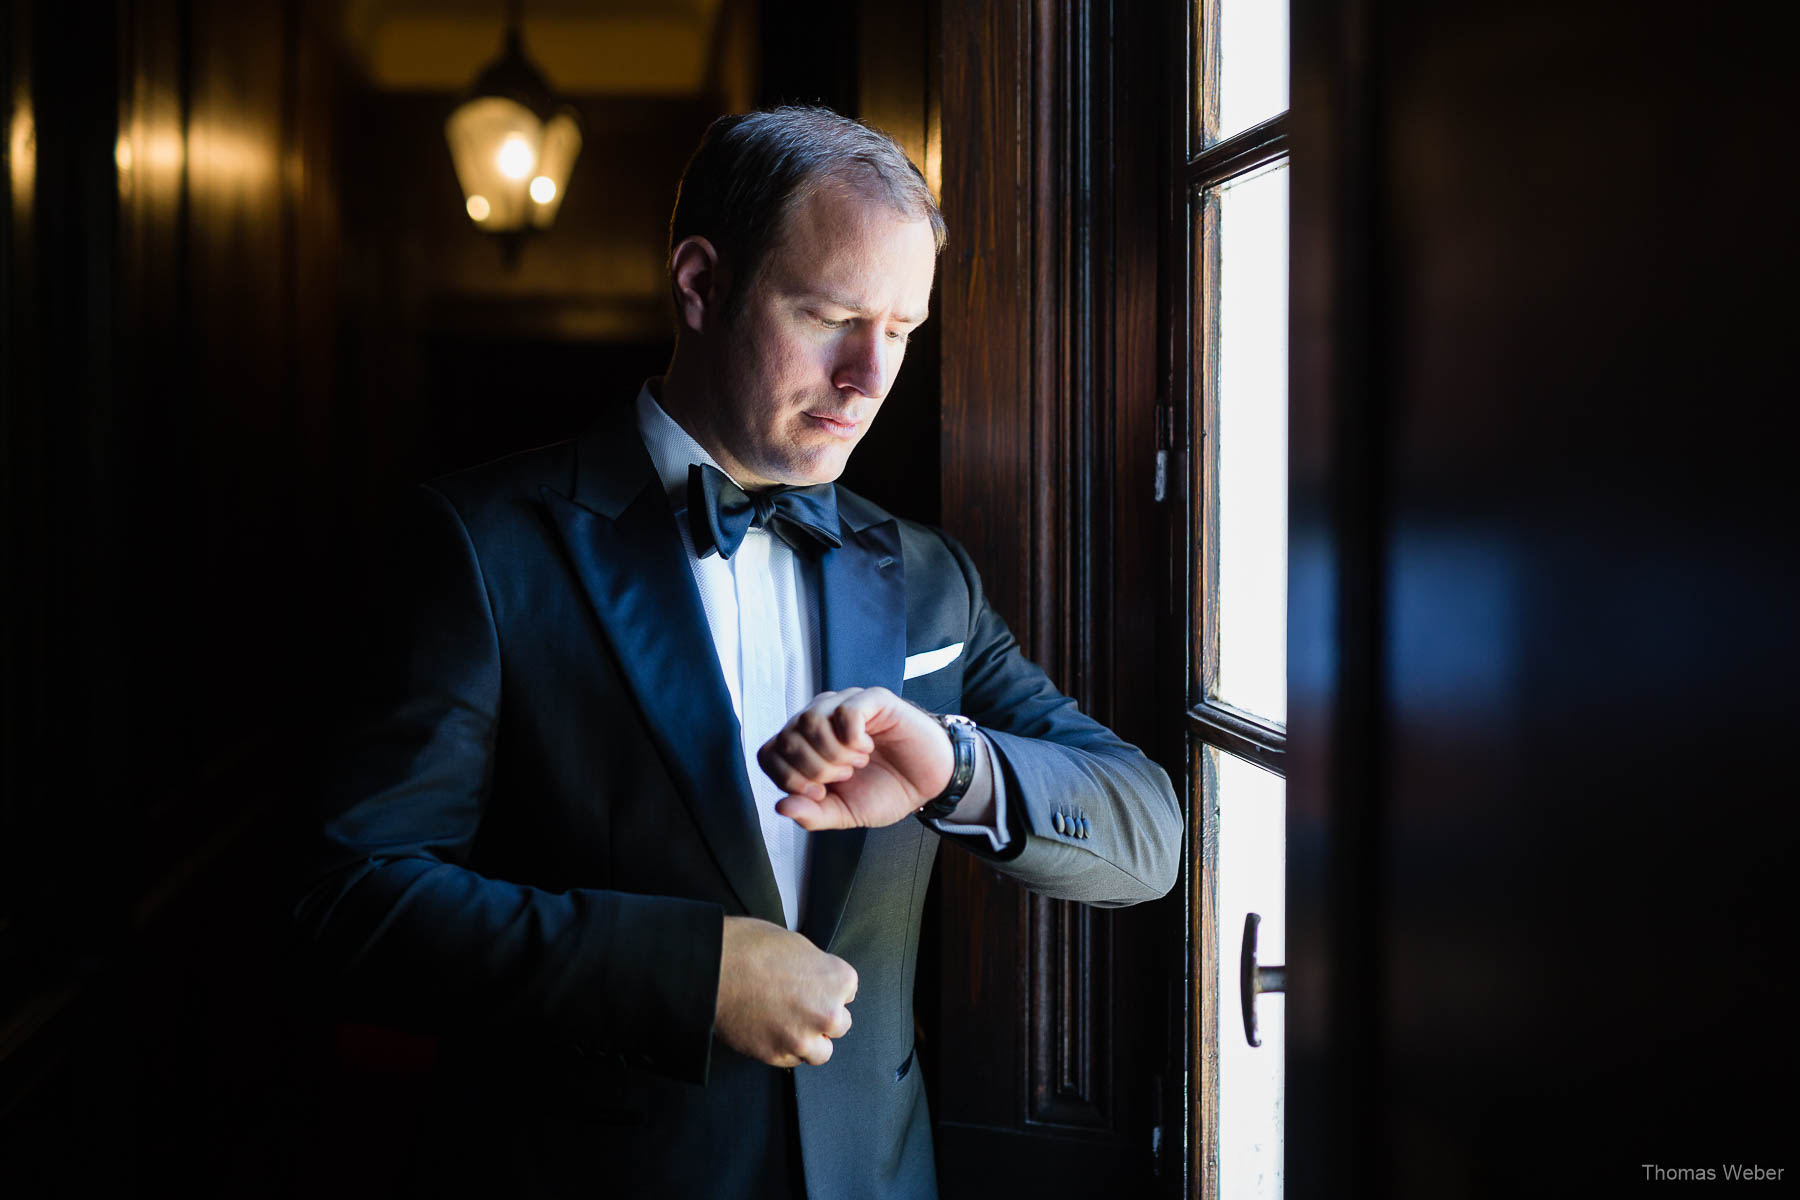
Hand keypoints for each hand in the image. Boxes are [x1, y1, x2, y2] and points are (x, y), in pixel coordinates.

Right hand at [715, 916, 856, 1066]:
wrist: (713, 967)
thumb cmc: (750, 946)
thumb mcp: (796, 944)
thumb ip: (816, 968)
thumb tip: (816, 979)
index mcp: (837, 979)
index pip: (849, 993)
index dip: (827, 989)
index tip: (812, 986)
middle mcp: (826, 1012)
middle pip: (840, 1024)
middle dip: (822, 1016)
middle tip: (799, 1005)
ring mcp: (802, 1037)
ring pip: (821, 1051)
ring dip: (809, 1040)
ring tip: (787, 1024)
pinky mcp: (776, 1055)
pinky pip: (791, 1060)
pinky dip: (784, 1049)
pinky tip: (769, 1030)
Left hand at [758, 687, 953, 830]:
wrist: (929, 782)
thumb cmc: (887, 790)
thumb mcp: (844, 813)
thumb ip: (812, 813)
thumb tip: (781, 807)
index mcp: (806, 747)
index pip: (768, 754)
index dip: (786, 778)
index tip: (818, 793)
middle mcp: (819, 720)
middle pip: (787, 737)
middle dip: (813, 769)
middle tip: (842, 777)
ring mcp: (844, 706)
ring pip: (811, 719)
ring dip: (832, 753)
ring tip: (855, 763)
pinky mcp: (872, 700)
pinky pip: (845, 710)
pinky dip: (852, 738)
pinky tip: (866, 748)